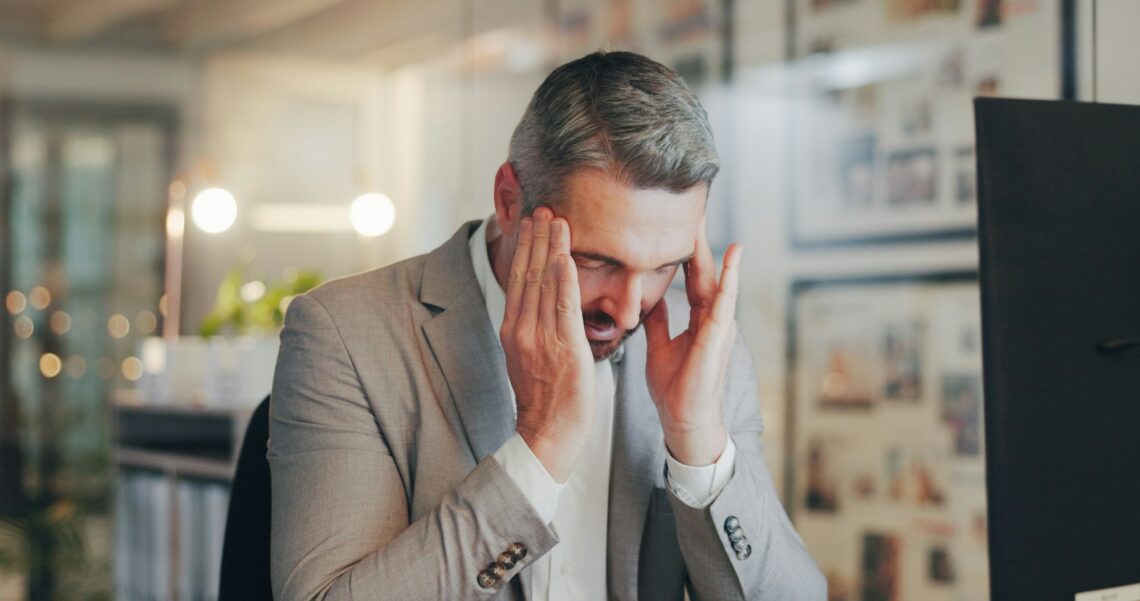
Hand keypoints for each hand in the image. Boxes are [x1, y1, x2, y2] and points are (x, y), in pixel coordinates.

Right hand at [500, 207, 595, 482]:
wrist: (547, 432)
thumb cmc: (544, 399)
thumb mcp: (528, 357)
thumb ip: (532, 328)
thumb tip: (539, 306)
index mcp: (513, 330)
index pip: (519, 280)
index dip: (525, 249)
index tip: (531, 223)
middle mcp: (522, 329)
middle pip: (527, 274)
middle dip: (535, 239)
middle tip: (542, 208)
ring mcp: (540, 337)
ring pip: (543, 284)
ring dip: (550, 248)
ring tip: (556, 220)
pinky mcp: (563, 347)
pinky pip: (562, 306)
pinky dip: (563, 279)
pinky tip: (565, 256)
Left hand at [644, 219, 742, 465]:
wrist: (684, 421)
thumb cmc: (675, 389)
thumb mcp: (660, 347)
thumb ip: (660, 322)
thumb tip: (651, 301)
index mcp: (698, 319)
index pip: (692, 276)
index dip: (684, 249)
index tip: (676, 222)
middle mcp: (712, 318)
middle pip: (705, 270)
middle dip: (698, 240)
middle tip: (693, 207)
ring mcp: (719, 326)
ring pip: (717, 278)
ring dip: (713, 248)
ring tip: (706, 219)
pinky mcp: (720, 336)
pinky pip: (726, 300)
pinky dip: (731, 276)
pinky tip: (733, 254)